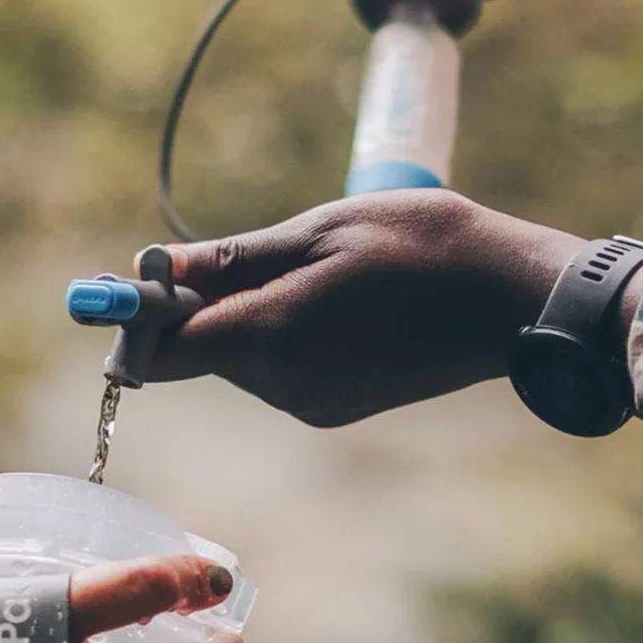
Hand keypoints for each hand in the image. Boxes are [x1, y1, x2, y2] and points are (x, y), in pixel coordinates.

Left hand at [144, 190, 584, 426]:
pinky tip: (333, 299)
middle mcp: (281, 387)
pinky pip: (279, 371)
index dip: (135, 316)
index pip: (159, 350)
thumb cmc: (421, 247)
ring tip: (310, 269)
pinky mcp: (336, 409)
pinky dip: (281, 335)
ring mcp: (311, 404)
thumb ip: (231, 261)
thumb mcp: (318, 233)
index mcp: (268, 339)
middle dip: (193, 308)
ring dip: (243, 318)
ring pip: (239, 360)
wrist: (513, 300)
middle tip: (230, 254)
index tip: (128, 282)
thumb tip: (155, 268)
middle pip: (197, 354)